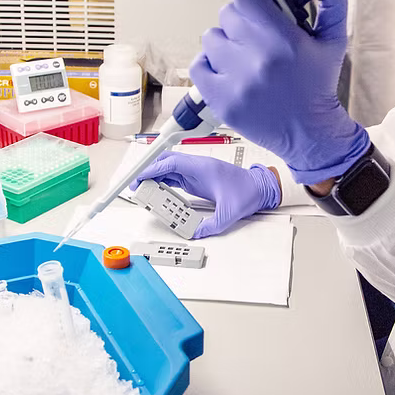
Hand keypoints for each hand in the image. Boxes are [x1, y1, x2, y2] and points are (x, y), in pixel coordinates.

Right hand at [131, 152, 280, 238]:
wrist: (260, 187)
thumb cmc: (248, 192)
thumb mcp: (229, 214)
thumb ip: (211, 225)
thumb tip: (195, 234)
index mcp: (202, 168)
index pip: (170, 163)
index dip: (152, 169)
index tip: (139, 178)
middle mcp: (196, 166)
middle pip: (165, 161)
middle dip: (148, 170)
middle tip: (135, 184)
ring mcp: (195, 171)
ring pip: (168, 168)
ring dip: (154, 176)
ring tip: (142, 190)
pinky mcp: (196, 178)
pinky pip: (175, 176)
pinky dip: (163, 181)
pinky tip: (157, 191)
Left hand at [190, 0, 369, 183]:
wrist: (310, 133)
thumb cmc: (320, 83)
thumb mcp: (335, 39)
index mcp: (282, 40)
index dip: (254, 0)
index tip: (261, 10)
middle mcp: (256, 59)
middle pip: (227, 14)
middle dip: (241, 20)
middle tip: (255, 35)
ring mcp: (235, 82)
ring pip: (211, 38)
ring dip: (225, 42)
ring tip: (243, 55)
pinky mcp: (220, 100)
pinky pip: (198, 66)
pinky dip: (210, 65)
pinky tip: (228, 70)